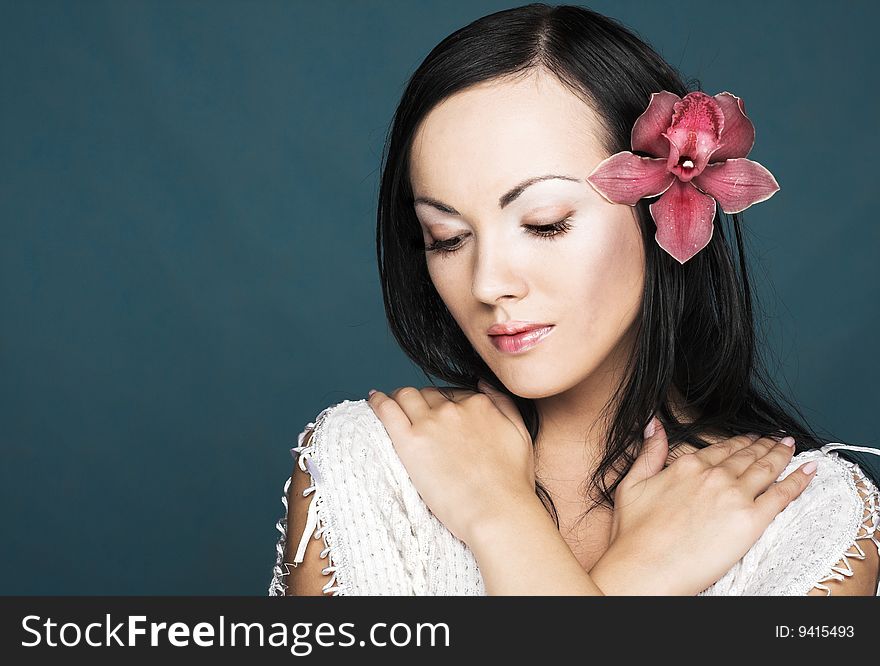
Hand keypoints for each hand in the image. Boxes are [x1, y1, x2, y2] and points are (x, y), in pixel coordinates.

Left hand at [366, 381, 535, 544]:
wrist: (497, 511)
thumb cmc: (512, 483)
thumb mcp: (519, 433)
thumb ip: (503, 404)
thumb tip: (483, 384)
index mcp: (479, 405)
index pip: (452, 394)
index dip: (443, 405)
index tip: (438, 417)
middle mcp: (454, 408)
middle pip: (428, 395)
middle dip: (421, 402)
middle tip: (414, 417)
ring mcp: (431, 423)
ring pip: (406, 396)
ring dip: (399, 398)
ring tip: (392, 406)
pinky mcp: (410, 441)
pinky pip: (387, 409)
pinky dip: (378, 401)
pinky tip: (373, 400)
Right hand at [591, 416, 816, 594]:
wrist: (646, 566)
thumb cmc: (635, 533)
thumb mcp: (633, 483)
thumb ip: (649, 452)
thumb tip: (653, 424)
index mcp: (688, 466)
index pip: (722, 449)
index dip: (739, 442)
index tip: (750, 439)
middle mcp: (714, 476)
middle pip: (747, 456)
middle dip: (764, 446)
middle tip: (776, 440)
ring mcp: (735, 496)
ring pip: (767, 469)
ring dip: (782, 455)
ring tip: (791, 448)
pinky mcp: (751, 520)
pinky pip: (782, 495)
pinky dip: (799, 480)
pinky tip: (809, 471)